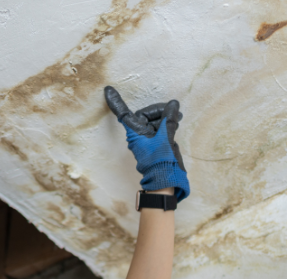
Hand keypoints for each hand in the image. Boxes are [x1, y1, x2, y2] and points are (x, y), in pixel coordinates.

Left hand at [104, 86, 189, 200]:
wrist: (165, 180)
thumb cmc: (161, 161)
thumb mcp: (166, 138)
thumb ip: (169, 120)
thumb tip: (173, 104)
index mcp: (135, 133)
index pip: (124, 113)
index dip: (116, 102)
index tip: (108, 90)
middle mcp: (138, 135)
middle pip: (145, 115)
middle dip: (159, 110)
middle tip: (173, 110)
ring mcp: (146, 140)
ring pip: (154, 122)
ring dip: (165, 117)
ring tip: (178, 117)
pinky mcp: (154, 144)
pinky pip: (158, 129)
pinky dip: (166, 124)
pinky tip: (176, 121)